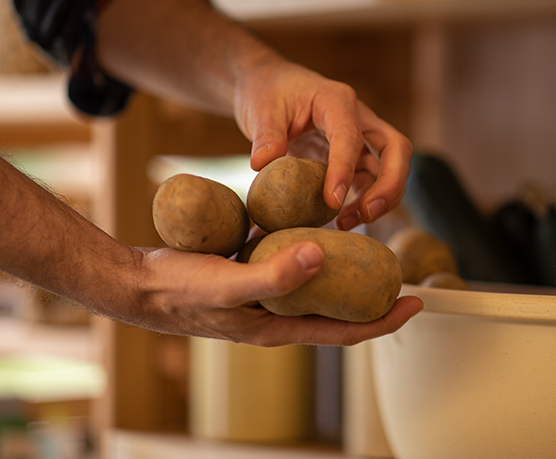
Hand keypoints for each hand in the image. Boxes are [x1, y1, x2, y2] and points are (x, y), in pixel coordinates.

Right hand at [128, 242, 422, 345]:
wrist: (140, 283)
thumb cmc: (181, 291)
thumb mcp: (228, 284)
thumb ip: (274, 275)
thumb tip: (323, 254)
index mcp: (279, 328)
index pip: (343, 332)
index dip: (382, 322)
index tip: (415, 303)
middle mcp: (277, 315)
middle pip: (336, 311)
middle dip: (371, 297)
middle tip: (399, 272)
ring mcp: (265, 294)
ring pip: (315, 285)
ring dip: (342, 269)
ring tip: (367, 245)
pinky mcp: (251, 272)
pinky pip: (290, 261)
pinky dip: (309, 247)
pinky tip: (317, 222)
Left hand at [235, 61, 412, 229]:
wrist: (269, 86)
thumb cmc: (268, 93)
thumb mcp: (261, 109)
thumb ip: (266, 135)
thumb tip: (262, 164)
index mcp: (336, 100)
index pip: (350, 136)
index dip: (344, 169)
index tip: (331, 201)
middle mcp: (358, 117)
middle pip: (395, 149)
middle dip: (390, 184)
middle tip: (368, 214)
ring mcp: (361, 137)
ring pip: (389, 169)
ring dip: (378, 199)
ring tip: (346, 224)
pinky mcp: (355, 156)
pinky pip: (370, 181)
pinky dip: (363, 202)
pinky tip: (341, 221)